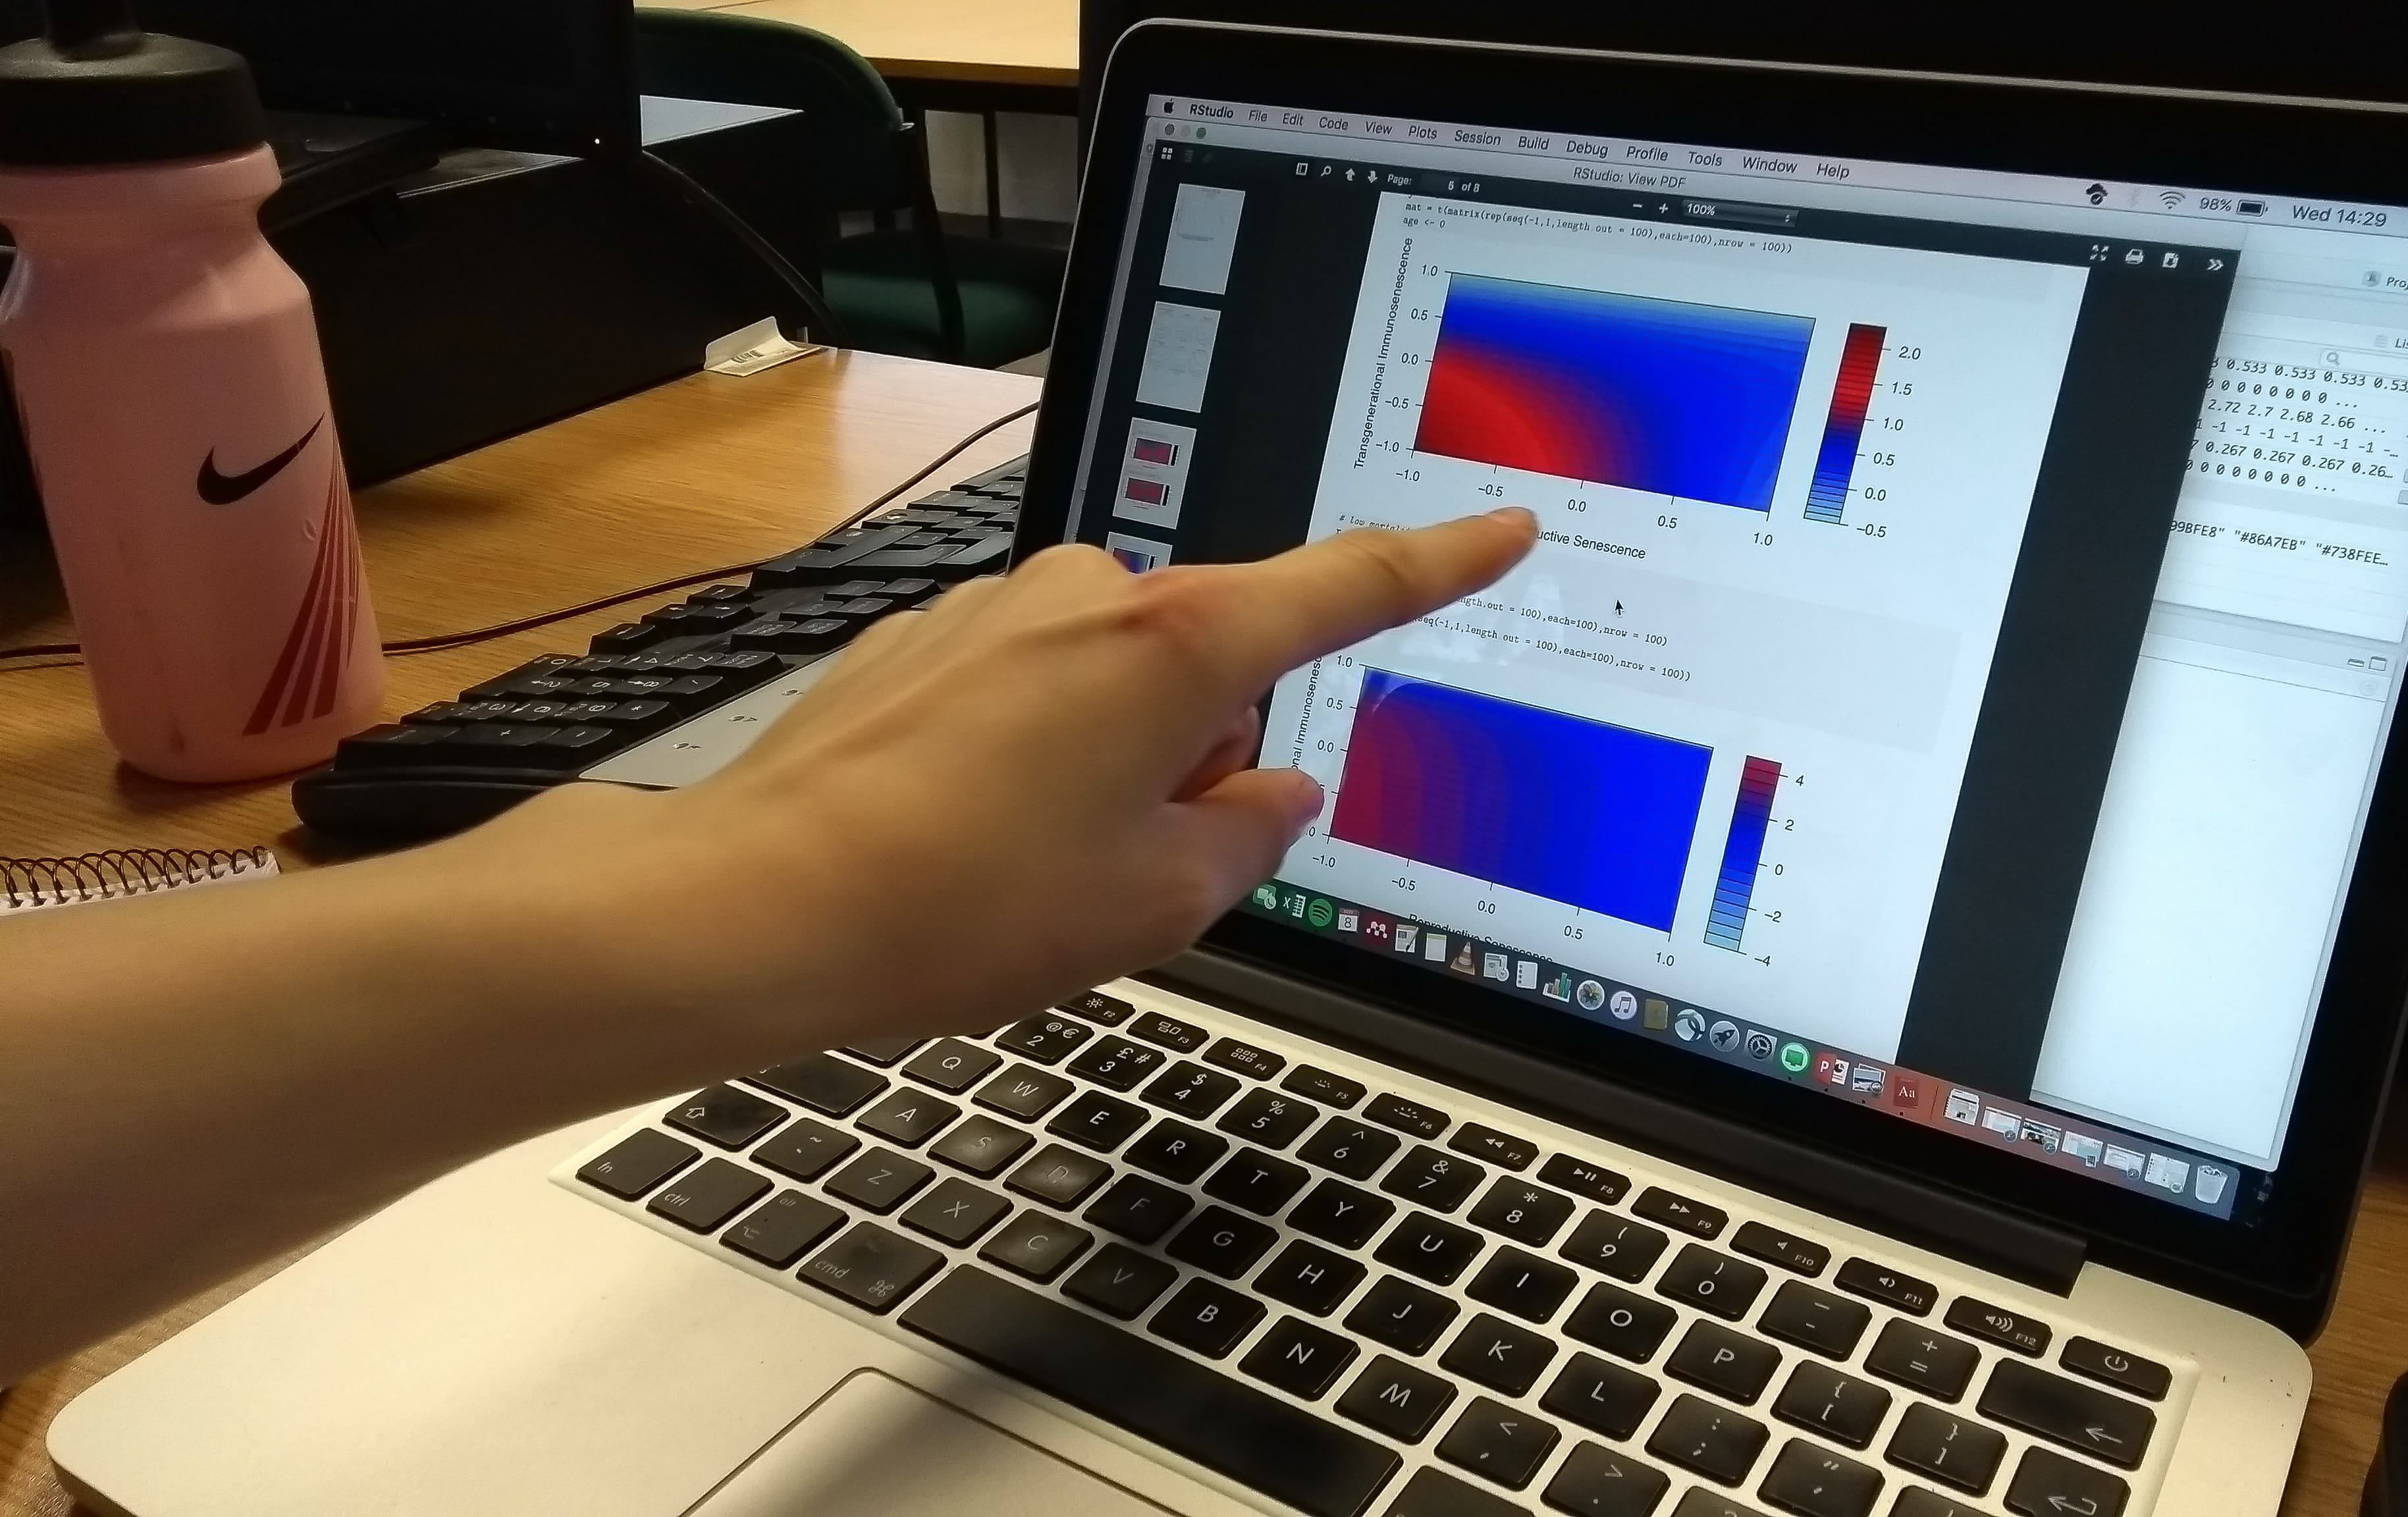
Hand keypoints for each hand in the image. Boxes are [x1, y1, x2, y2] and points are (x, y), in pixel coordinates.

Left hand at [476, 508, 1536, 1047]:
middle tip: (1136, 863)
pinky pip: (1032, 683)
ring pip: (1120, 676)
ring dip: (1116, 757)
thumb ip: (1249, 835)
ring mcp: (1000, 610)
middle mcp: (1092, 596)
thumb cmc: (960, 907)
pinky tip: (971, 838)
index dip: (1438, 561)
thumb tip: (1273, 792)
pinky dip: (1034, 752)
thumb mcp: (1156, 904)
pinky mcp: (929, 640)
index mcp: (1177, 646)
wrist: (761, 901)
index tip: (1500, 525)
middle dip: (1207, 750)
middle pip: (1217, 659)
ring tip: (1034, 867)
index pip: (1348, 589)